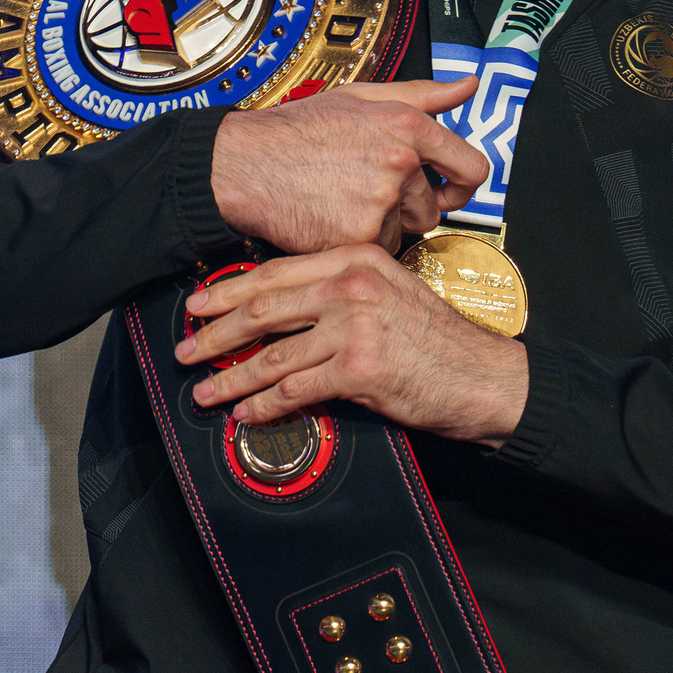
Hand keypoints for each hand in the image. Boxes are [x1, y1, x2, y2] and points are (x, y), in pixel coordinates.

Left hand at [174, 244, 527, 447]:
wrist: (487, 378)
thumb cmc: (439, 340)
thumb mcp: (391, 292)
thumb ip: (341, 291)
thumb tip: (282, 308)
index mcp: (357, 259)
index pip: (276, 271)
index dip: (229, 290)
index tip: (199, 305)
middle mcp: (352, 285)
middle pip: (264, 308)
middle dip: (215, 333)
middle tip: (185, 347)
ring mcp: (354, 325)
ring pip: (272, 353)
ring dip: (230, 377)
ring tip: (204, 390)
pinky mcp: (359, 369)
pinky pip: (295, 389)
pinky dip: (264, 404)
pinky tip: (246, 413)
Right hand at [210, 77, 487, 254]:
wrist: (244, 164)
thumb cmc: (297, 130)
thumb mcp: (360, 97)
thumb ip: (422, 94)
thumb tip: (468, 86)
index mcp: (408, 125)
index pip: (472, 167)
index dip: (464, 186)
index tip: (451, 191)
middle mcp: (400, 162)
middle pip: (431, 208)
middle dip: (406, 207)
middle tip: (364, 193)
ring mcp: (381, 201)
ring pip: (402, 231)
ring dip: (381, 225)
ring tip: (341, 201)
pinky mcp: (360, 235)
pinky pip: (378, 250)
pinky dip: (357, 242)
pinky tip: (330, 218)